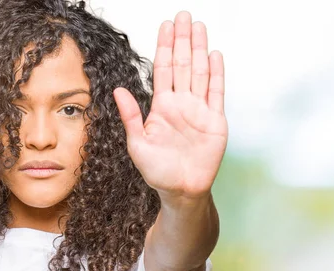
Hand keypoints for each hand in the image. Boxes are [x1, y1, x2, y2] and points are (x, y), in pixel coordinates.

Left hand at [113, 11, 227, 201]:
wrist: (181, 190)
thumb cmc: (157, 171)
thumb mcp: (137, 144)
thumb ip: (130, 115)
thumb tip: (117, 89)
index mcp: (161, 106)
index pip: (163, 69)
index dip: (164, 47)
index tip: (165, 25)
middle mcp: (181, 103)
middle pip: (182, 64)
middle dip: (182, 40)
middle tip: (183, 15)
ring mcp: (199, 110)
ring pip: (200, 72)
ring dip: (199, 49)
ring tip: (199, 26)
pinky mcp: (215, 120)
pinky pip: (216, 92)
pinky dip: (217, 73)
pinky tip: (215, 55)